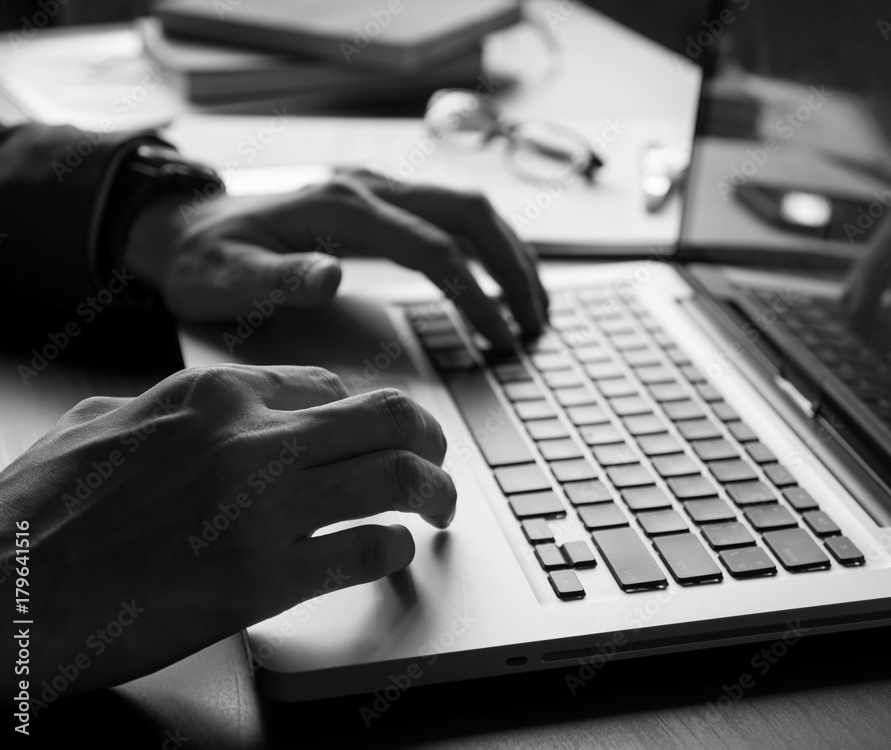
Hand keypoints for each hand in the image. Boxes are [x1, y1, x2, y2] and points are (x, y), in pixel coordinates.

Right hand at [0, 364, 455, 698]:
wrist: (4, 589)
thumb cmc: (40, 511)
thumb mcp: (101, 424)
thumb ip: (165, 405)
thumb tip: (202, 407)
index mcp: (212, 392)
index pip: (326, 386)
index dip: (359, 414)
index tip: (372, 435)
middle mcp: (250, 437)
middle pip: (383, 416)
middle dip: (427, 437)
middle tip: (438, 459)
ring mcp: (263, 505)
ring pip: (393, 477)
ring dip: (433, 493)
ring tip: (441, 507)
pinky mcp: (265, 576)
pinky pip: (366, 552)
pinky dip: (394, 553)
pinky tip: (393, 556)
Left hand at [125, 173, 547, 349]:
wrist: (183, 231)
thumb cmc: (204, 261)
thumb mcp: (225, 279)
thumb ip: (277, 278)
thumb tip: (331, 275)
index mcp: (341, 209)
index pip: (435, 248)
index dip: (476, 296)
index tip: (500, 340)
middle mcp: (368, 188)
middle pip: (470, 214)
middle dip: (513, 269)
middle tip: (537, 323)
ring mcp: (377, 190)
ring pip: (469, 208)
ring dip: (510, 254)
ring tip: (534, 305)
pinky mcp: (379, 202)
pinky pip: (452, 214)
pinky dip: (487, 246)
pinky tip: (497, 279)